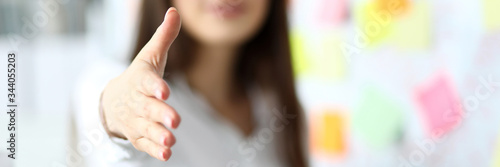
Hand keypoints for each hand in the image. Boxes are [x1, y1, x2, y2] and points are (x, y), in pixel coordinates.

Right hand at [100, 7, 181, 160]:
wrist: (113, 101)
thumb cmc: (139, 76)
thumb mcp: (150, 56)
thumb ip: (164, 36)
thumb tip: (175, 11)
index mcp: (140, 80)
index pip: (147, 82)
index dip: (155, 86)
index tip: (165, 90)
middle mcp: (137, 101)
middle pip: (148, 108)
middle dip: (160, 114)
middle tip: (175, 119)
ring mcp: (136, 120)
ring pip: (146, 128)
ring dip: (158, 135)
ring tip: (171, 140)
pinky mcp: (138, 135)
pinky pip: (145, 144)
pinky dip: (154, 150)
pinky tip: (166, 154)